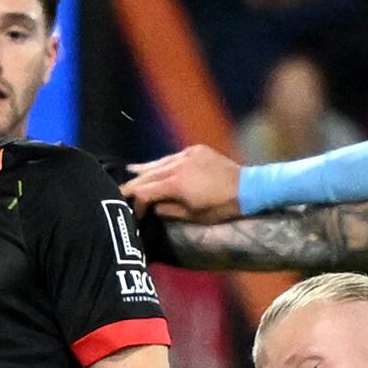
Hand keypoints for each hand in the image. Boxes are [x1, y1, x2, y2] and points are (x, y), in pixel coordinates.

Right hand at [118, 146, 241, 222]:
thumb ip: (167, 210)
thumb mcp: (193, 216)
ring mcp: (186, 155)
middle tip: (118, 194)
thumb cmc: (221, 208)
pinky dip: (159, 163)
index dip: (135, 203)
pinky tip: (148, 164)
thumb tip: (151, 207)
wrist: (249, 188)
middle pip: (146, 176)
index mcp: (176, 184)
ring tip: (127, 175)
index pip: (144, 192)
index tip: (133, 213)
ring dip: (142, 172)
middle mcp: (177, 165)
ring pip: (157, 163)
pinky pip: (170, 157)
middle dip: (132, 186)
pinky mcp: (195, 150)